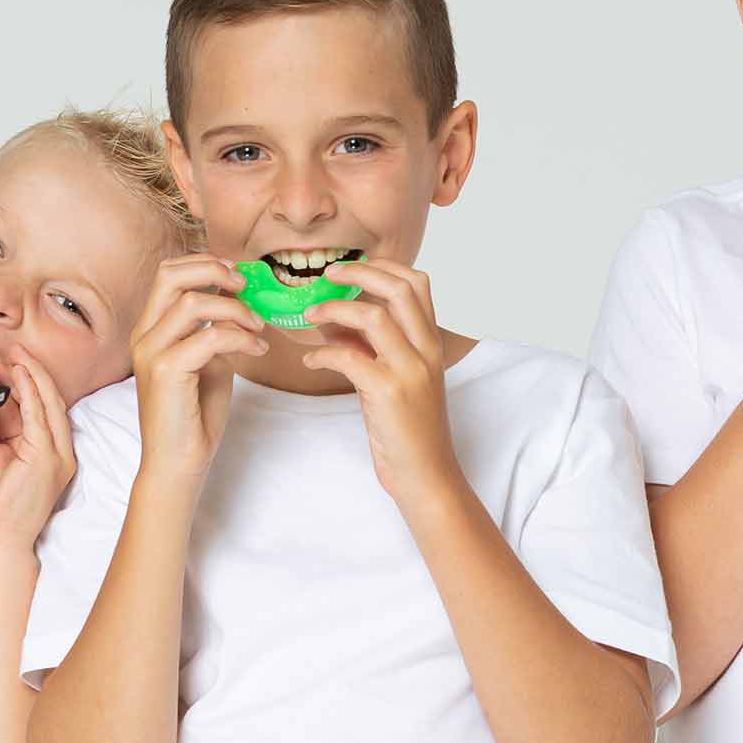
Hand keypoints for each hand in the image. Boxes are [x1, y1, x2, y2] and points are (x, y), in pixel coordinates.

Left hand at [0, 347, 76, 558]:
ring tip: (7, 355)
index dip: (16, 380)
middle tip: (2, 351)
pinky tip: (16, 372)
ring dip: (27, 375)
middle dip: (23, 371)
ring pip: (46, 402)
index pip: (33, 405)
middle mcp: (56, 450)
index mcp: (42, 450)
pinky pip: (40, 416)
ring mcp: (57, 454)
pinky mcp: (50, 458)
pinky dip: (29, 391)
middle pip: (43, 399)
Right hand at [129, 254, 268, 481]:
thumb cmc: (194, 415)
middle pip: (171, 274)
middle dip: (215, 270)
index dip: (205, 264)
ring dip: (237, 310)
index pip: (168, 274)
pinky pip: (210, 337)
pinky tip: (257, 351)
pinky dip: (241, 338)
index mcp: (150, 329)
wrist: (178, 463)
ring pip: (194, 302)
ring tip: (259, 329)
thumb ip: (216, 330)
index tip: (239, 275)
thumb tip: (239, 302)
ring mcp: (151, 352)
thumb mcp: (209, 361)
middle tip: (247, 285)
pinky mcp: (165, 371)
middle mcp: (144, 335)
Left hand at [302, 259, 461, 507]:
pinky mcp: (388, 393)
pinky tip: (311, 360)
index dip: (383, 267)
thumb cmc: (408, 430)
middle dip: (359, 274)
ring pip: (374, 317)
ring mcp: (409, 371)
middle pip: (399, 289)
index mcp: (431, 343)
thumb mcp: (394, 379)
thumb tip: (333, 323)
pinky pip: (348, 358)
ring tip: (310, 316)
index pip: (417, 284)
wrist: (425, 474)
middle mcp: (426, 351)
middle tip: (328, 276)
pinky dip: (323, 354)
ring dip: (334, 310)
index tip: (352, 269)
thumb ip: (370, 348)